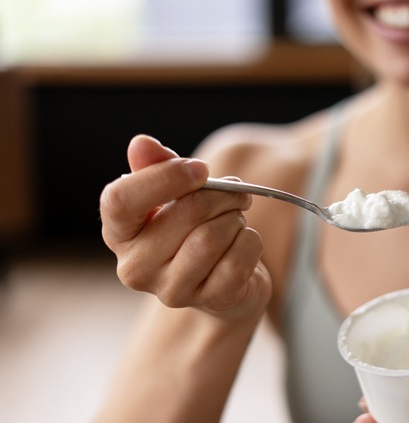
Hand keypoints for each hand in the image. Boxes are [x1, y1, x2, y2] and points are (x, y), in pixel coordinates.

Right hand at [99, 135, 271, 320]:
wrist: (225, 281)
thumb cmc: (193, 229)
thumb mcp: (173, 194)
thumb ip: (157, 167)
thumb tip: (141, 144)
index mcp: (119, 234)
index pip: (120, 200)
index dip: (165, 177)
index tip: (201, 168)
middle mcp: (135, 268)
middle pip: (185, 212)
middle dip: (222, 195)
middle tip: (236, 193)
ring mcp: (171, 291)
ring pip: (212, 237)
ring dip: (235, 219)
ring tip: (235, 220)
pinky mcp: (210, 302)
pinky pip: (238, 260)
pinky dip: (251, 243)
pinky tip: (244, 243)